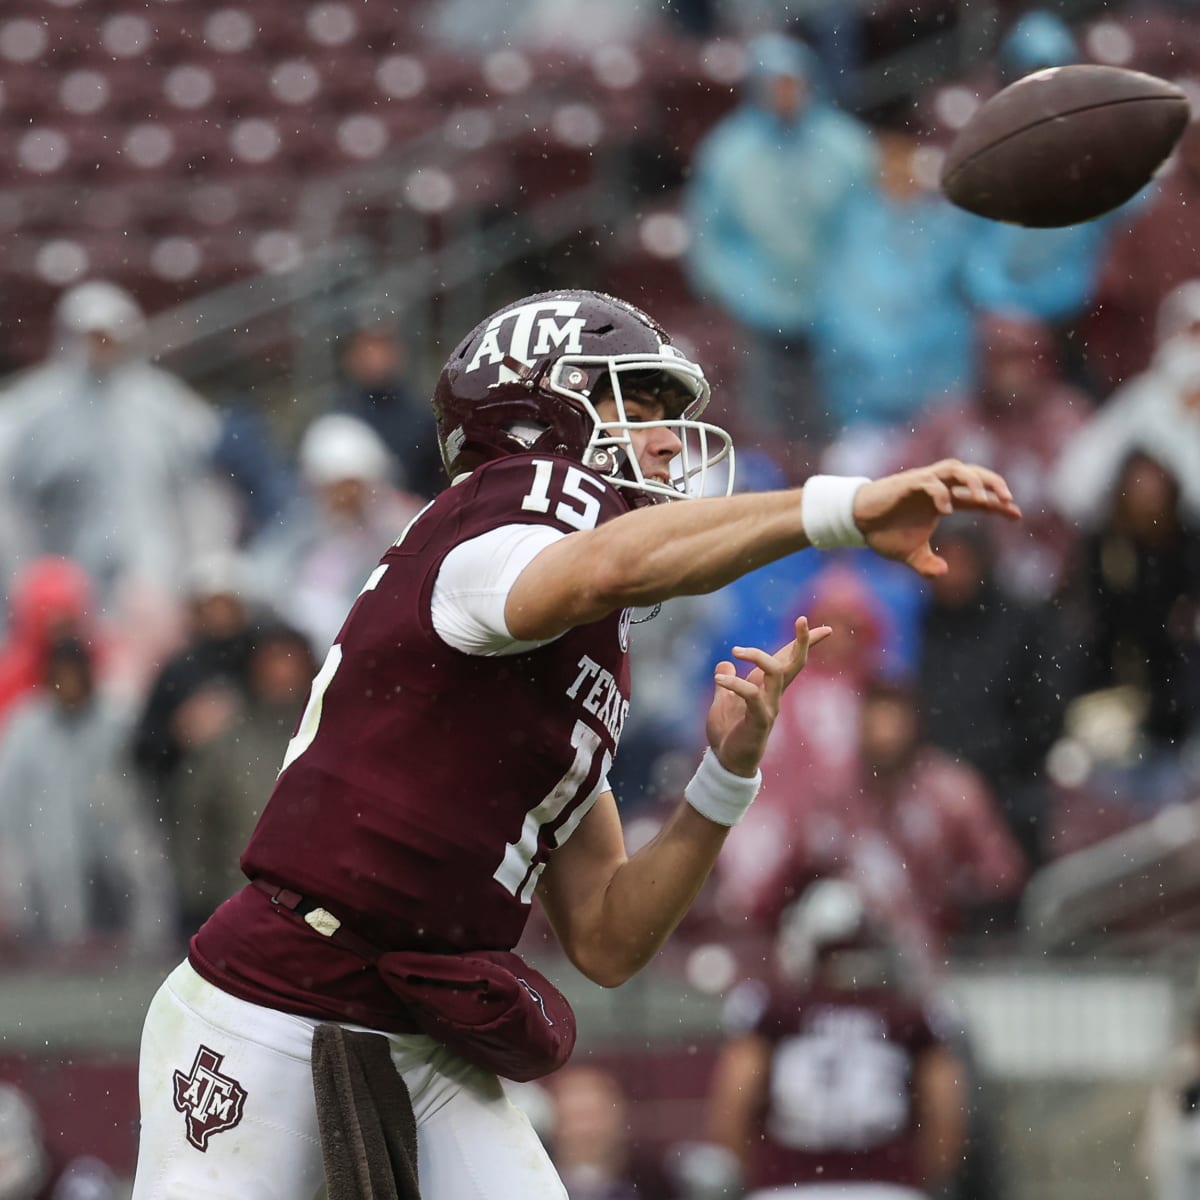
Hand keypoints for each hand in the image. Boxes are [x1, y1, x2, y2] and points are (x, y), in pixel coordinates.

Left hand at [705, 616, 831, 776]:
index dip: (805, 643)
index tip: (825, 627)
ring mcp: (769, 707)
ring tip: (736, 650)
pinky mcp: (759, 720)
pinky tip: (719, 680)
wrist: (726, 764)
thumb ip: (726, 684)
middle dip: (803, 641)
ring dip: (758, 656)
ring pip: (777, 673)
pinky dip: (735, 685)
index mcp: (767, 688)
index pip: (789, 661)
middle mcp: (774, 695)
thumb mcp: (722, 703)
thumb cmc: (728, 735)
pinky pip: (752, 695)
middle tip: (803, 619)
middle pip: (795, 663)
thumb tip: (723, 665)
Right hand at [854, 459, 1020, 576]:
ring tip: (986, 498)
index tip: (1016, 514)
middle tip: (1008, 500)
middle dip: (993, 484)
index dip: (997, 504)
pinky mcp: (907, 484)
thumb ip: (927, 564)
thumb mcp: (910, 554)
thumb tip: (942, 573)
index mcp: (941, 501)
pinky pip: (929, 483)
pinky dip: (941, 493)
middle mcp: (936, 487)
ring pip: (955, 469)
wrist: (857, 522)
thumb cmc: (883, 532)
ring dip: (973, 480)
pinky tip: (946, 510)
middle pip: (972, 475)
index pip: (976, 498)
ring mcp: (922, 482)